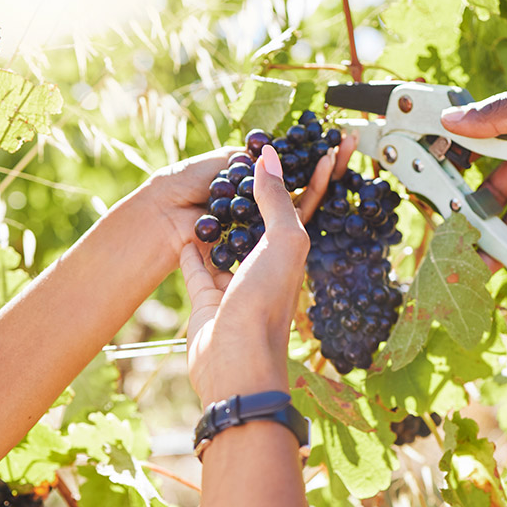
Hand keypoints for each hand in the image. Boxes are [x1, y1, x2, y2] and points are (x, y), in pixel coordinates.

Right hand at [180, 146, 308, 406]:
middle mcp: (267, 264)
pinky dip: (191, 246)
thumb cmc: (266, 303)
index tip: (323, 142)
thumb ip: (276, 199)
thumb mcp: (282, 243)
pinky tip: (184, 226)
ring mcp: (235, 281)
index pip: (307, 203)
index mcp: (293, 251)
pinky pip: (196, 263)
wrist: (235, 363)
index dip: (316, 174)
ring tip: (211, 182)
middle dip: (260, 190)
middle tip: (246, 154)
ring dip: (222, 215)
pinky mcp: (206, 296)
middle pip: (264, 219)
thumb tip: (271, 155)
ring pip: (228, 239)